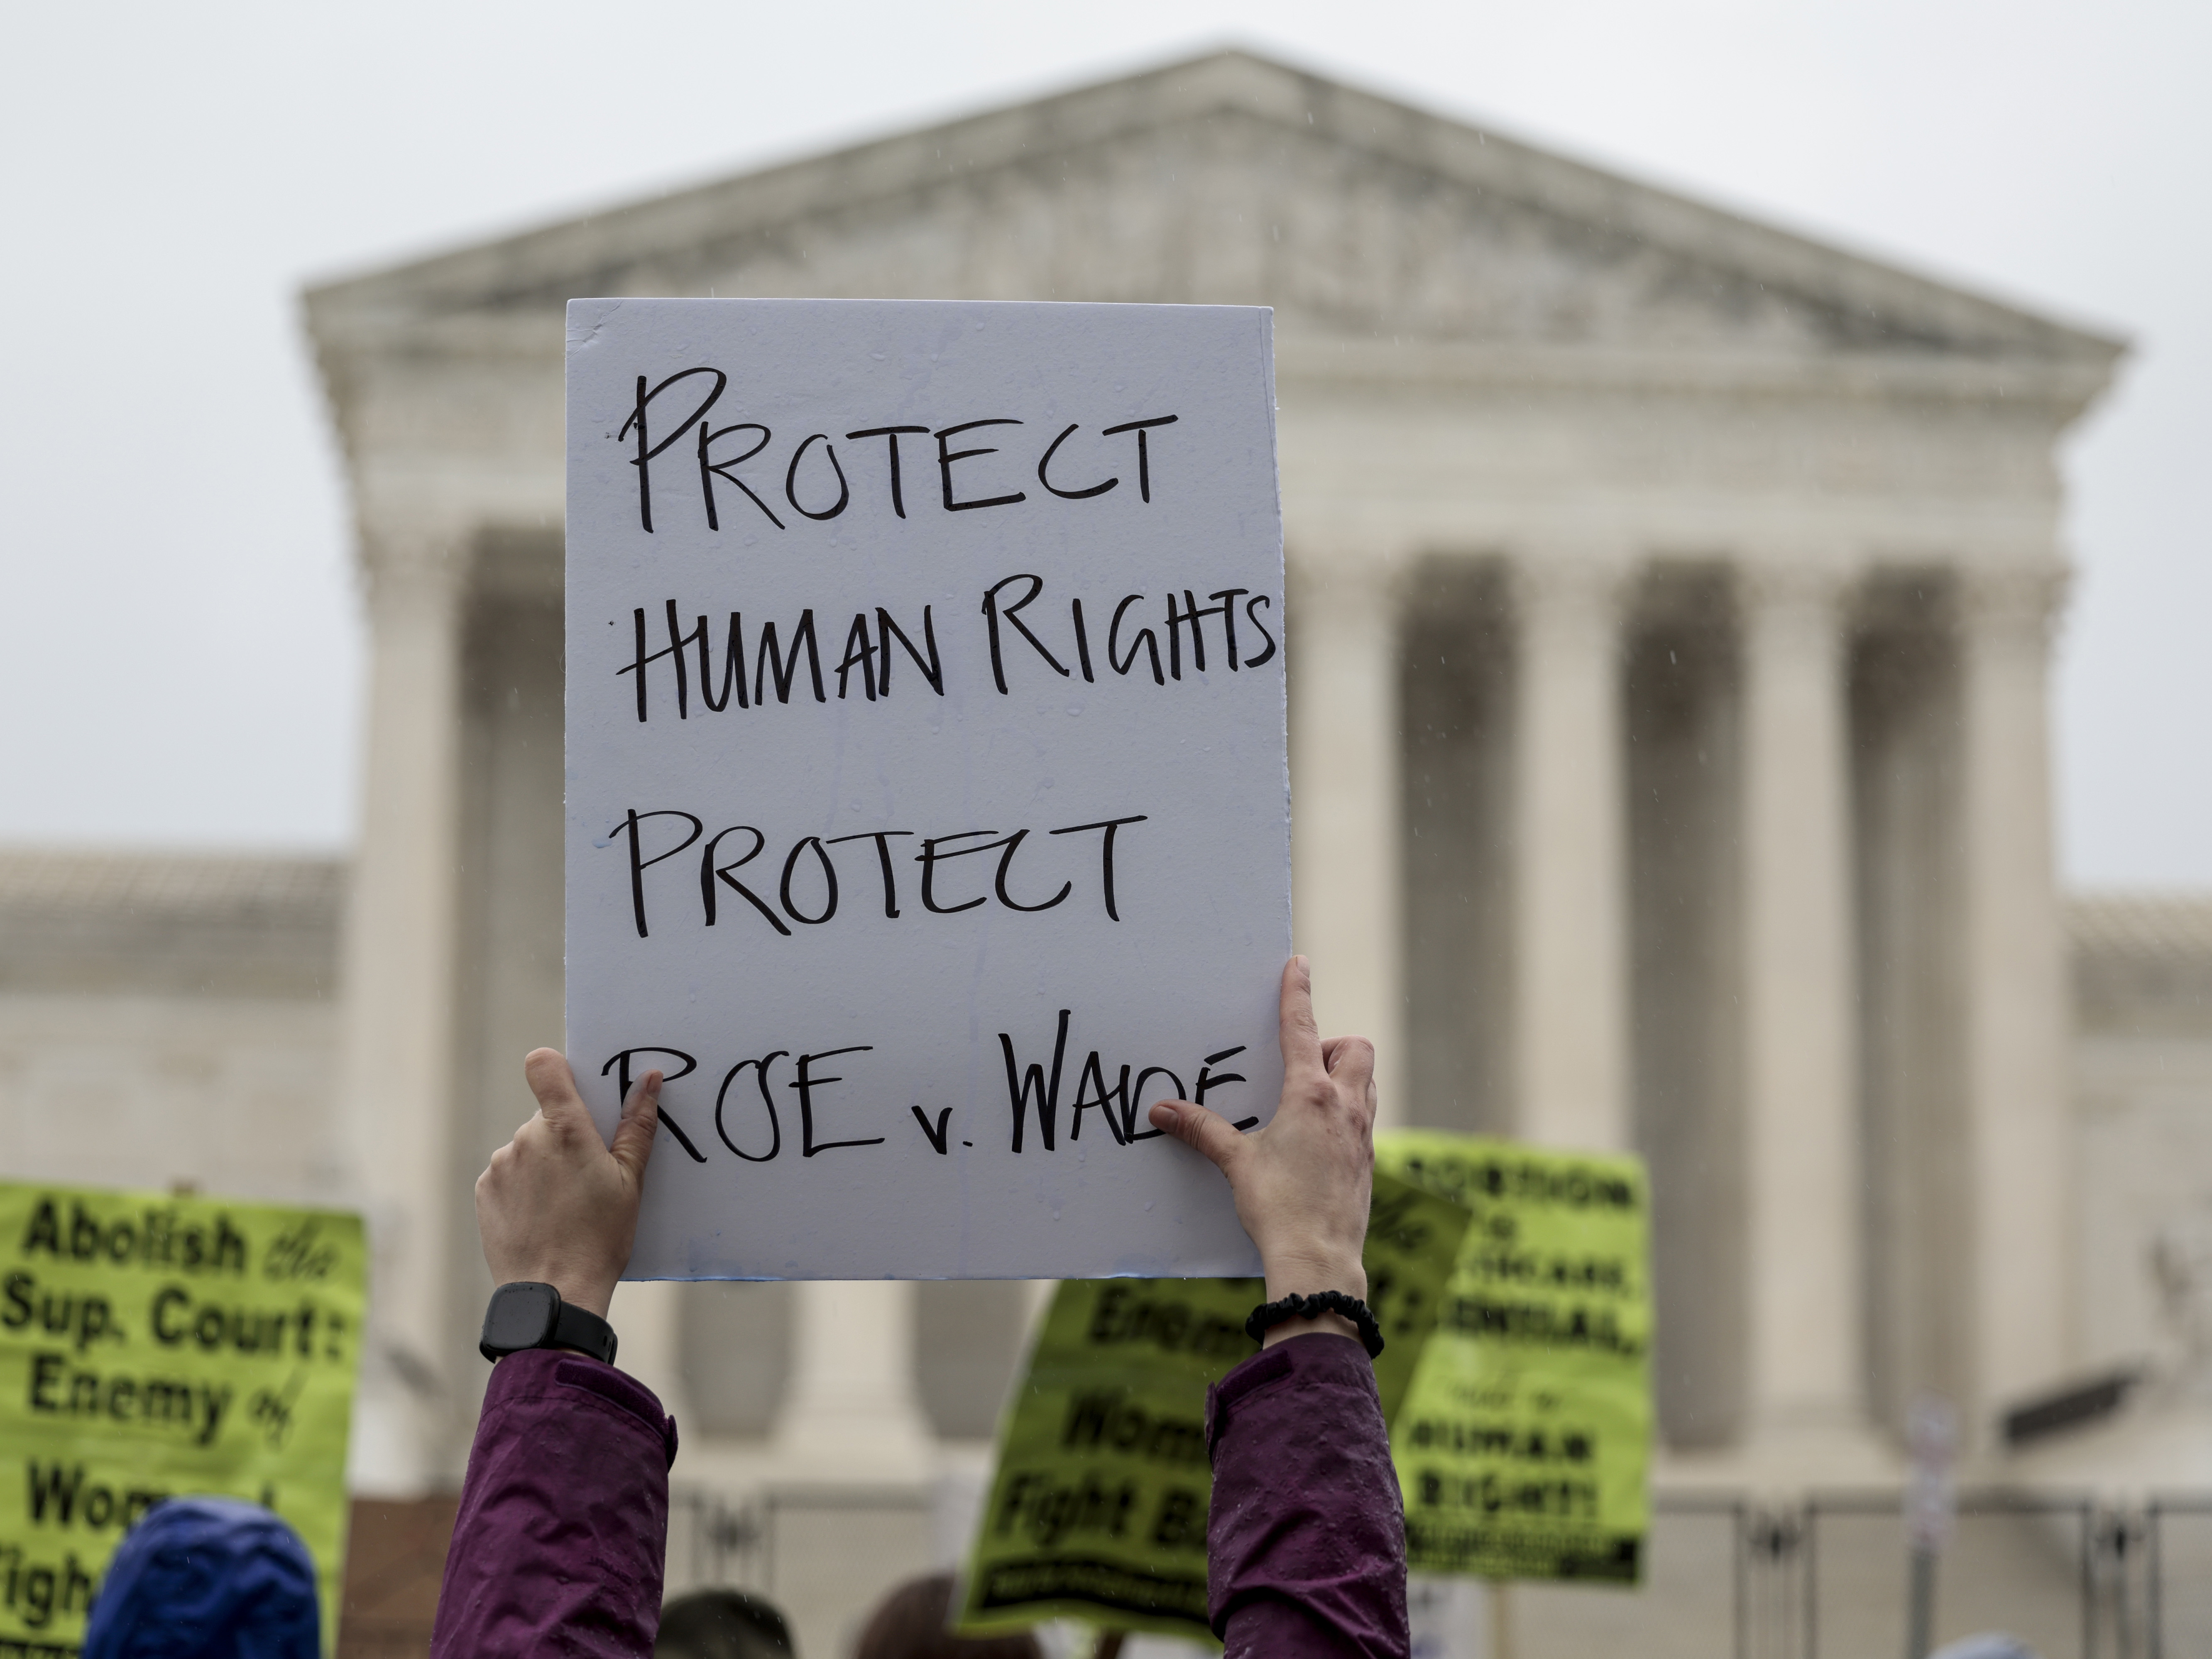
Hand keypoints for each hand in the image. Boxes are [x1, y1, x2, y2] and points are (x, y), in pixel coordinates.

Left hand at [474, 1049, 660, 1319]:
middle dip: (565, 1135)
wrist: (553, 1294)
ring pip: (528, 1147)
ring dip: (544, 1163)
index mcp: (565, 1129)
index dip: (557, 1069)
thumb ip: (637, 1126)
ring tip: (564, 1204)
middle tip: (587, 1174)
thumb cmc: (600, 1238)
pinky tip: (542, 1216)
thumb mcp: (631, 1182)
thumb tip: (649, 1078)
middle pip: (547, 1117)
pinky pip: (508, 1173)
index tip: (574, 1089)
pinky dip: (524, 1186)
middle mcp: (526, 1138)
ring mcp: (500, 1164)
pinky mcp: (483, 1190)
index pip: (545, 1066)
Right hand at [1149, 956, 1376, 1347]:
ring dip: (1344, 1075)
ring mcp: (1362, 1134)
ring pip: (1366, 1081)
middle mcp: (1344, 1107)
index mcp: (1310, 1097)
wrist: (1320, 1260)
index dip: (1297, 992)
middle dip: (1332, 1043)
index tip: (1298, 964)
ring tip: (1308, 1098)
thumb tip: (1162, 1111)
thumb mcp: (1236, 1163)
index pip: (1302, 1028)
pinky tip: (1321, 1137)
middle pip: (1355, 1048)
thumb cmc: (1279, 1208)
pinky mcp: (1368, 1161)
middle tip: (1301, 1064)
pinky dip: (1348, 1111)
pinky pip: (1365, 1117)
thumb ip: (1202, 1131)